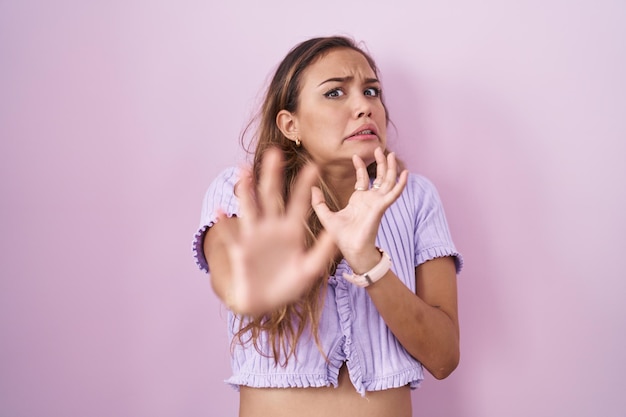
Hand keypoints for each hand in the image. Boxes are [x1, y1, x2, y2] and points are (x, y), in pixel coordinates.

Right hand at [216, 148, 335, 315]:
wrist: (264, 303)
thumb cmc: (288, 285)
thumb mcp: (310, 269)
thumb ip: (323, 252)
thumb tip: (336, 233)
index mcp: (291, 231)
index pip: (299, 203)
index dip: (305, 185)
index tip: (314, 166)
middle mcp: (272, 228)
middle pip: (271, 197)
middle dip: (272, 176)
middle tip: (274, 153)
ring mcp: (254, 237)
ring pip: (250, 208)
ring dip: (246, 190)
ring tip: (243, 170)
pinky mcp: (241, 250)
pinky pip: (232, 236)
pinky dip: (226, 224)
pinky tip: (221, 211)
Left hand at [311, 147, 407, 272]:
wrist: (351, 250)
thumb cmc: (342, 237)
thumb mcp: (326, 216)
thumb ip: (319, 203)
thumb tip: (312, 188)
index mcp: (359, 200)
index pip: (363, 179)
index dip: (360, 167)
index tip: (356, 155)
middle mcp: (370, 200)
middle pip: (379, 177)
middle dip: (380, 163)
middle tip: (379, 148)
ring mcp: (377, 203)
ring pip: (387, 181)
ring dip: (390, 168)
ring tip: (391, 154)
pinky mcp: (381, 208)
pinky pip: (393, 194)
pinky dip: (400, 184)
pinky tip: (405, 174)